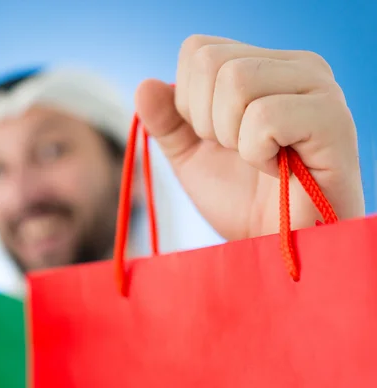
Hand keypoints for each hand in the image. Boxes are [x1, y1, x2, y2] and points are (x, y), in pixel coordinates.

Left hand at [135, 35, 364, 240]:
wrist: (274, 246)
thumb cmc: (242, 203)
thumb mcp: (192, 158)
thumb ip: (168, 122)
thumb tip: (145, 85)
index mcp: (264, 68)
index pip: (198, 50)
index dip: (189, 103)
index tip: (216, 140)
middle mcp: (296, 67)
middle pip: (212, 62)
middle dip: (206, 122)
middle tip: (238, 153)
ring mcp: (318, 90)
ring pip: (236, 82)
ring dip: (231, 137)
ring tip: (259, 161)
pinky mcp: (332, 121)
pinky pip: (264, 117)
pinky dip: (255, 153)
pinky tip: (277, 170)